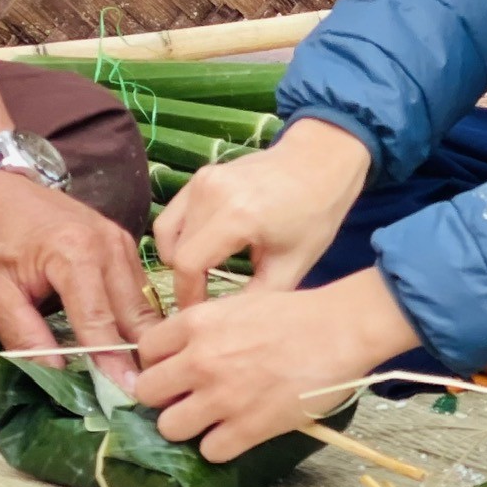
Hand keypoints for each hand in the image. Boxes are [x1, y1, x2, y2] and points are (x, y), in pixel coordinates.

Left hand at [0, 168, 155, 386]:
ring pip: (144, 302)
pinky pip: (138, 288)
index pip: (100, 323)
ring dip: (146, 339)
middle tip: (148, 397)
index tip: (130, 398)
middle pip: (135, 314)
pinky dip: (140, 317)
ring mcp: (120, 241)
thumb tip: (57, 374)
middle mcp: (107, 245)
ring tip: (149, 378)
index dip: (114, 365)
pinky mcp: (122, 242)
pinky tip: (139, 346)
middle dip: (142, 357)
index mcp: (74, 256)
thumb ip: (25, 336)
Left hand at [133, 268, 417, 460]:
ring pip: (169, 427)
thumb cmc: (296, 314)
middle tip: (186, 396)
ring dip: (187, 425)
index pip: (145, 350)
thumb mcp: (239, 304)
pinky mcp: (247, 428)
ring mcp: (221, 397)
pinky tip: (236, 432)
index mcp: (196, 324)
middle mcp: (199, 361)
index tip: (173, 368)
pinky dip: (220, 446)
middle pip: (147, 392)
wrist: (339, 331)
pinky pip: (209, 451)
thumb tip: (185, 348)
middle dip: (164, 396)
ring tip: (209, 419)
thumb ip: (206, 326)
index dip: (157, 361)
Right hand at [153, 117, 372, 308]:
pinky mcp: (200, 176)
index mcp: (236, 216)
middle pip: (174, 251)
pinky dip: (180, 236)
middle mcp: (211, 193)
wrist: (319, 163)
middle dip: (185, 280)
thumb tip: (223, 323)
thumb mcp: (291, 265)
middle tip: (205, 299)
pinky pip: (173, 214)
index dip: (187, 295)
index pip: (188, 264)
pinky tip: (204, 249)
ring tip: (204, 275)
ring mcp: (201, 181)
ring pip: (167, 233)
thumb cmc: (314, 215)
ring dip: (179, 258)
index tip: (198, 314)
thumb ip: (255, 297)